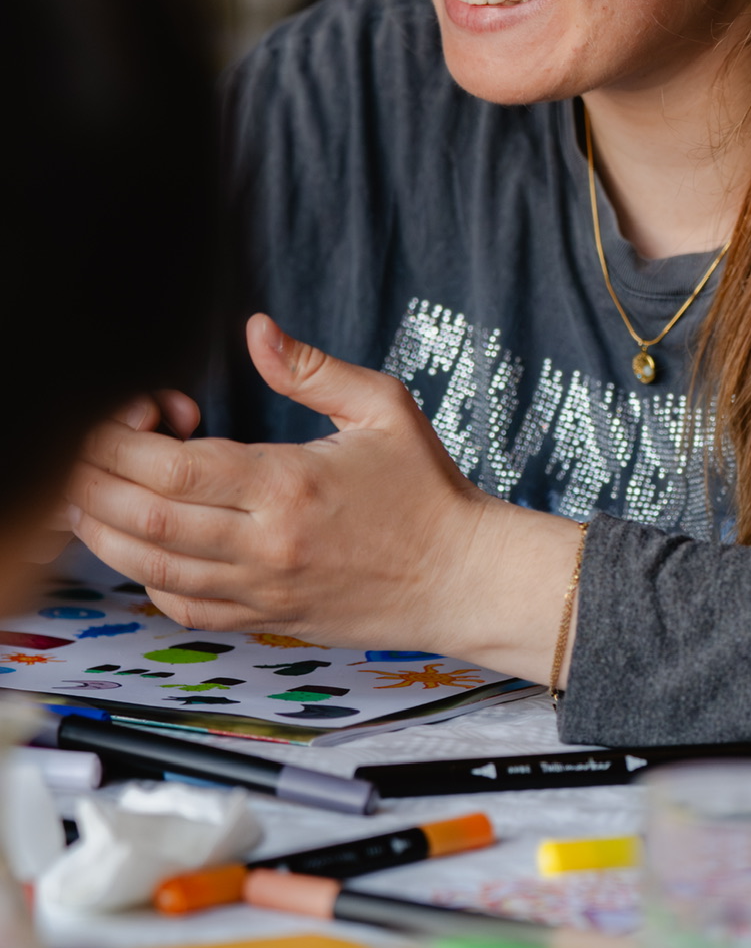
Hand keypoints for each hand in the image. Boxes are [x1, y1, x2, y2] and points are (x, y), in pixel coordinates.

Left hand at [67, 316, 582, 680]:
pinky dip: (145, 576)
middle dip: (97, 481)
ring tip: (93, 493)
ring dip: (103, 531)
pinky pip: (182, 608)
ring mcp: (262, 590)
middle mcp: (266, 545)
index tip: (132, 413)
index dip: (125, 440)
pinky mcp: (266, 618)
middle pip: (144, 520)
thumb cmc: (426, 490)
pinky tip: (145, 544)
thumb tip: (255, 330)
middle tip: (94, 450)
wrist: (461, 577)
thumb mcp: (382, 407)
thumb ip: (311, 368)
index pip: (172, 468)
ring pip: (148, 569)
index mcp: (289, 485)